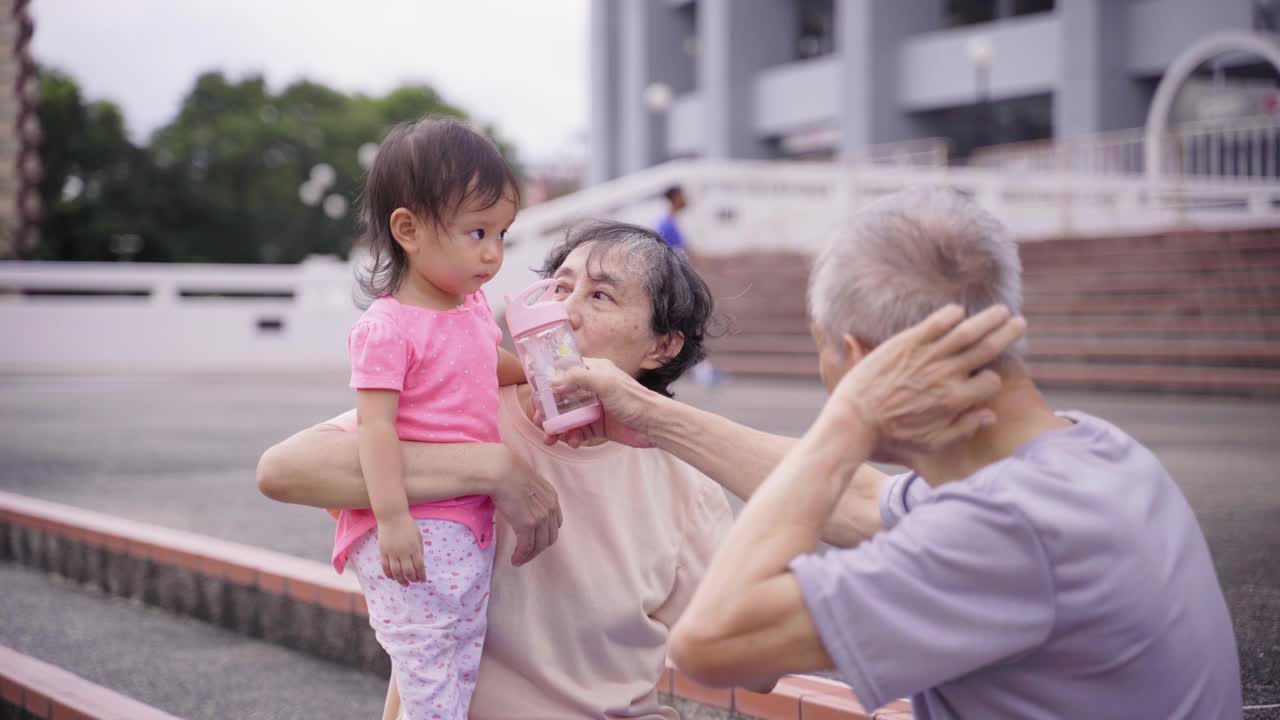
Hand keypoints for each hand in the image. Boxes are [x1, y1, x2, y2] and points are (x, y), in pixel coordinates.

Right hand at [377, 512, 424, 585]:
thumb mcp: (418, 536)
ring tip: (405, 583)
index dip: (421, 575)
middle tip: (414, 582)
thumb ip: (419, 550)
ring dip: (401, 580)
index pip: (419, 566)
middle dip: (412, 579)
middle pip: (408, 571)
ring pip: (396, 572)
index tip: (423, 580)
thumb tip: (419, 564)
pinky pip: (385, 567)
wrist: (392, 517)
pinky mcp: (383, 552)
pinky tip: (393, 578)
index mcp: (414, 547)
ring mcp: (392, 552)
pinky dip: (389, 575)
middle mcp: (403, 552)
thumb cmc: (408, 525)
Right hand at [492, 450, 563, 565]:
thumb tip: (521, 498)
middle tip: (528, 553)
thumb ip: (530, 492)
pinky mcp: (527, 525)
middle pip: (550, 537)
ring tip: (520, 559)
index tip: (537, 539)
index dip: (547, 533)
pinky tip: (515, 560)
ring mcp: (540, 518)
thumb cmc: (507, 471)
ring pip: (539, 545)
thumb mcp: (527, 481)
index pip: (555, 523)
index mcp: (551, 497)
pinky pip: (526, 547)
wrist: (501, 471)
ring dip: (530, 555)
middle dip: (539, 548)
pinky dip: (521, 556)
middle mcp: (549, 508)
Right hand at [543, 358, 653, 448]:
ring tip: (551, 438)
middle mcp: (591, 388)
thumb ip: (578, 378)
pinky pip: (577, 432)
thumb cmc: (634, 399)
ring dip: (556, 428)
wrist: (654, 425)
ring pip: (566, 418)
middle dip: (548, 411)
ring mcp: (593, 409)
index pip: (563, 374)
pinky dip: (571, 437)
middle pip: (561, 399)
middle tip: (540, 422)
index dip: (548, 385)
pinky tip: (572, 442)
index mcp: (593, 371)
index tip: (536, 398)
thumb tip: (552, 382)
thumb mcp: (605, 383)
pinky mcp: (597, 426)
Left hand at [831, 304, 1026, 463]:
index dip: (994, 378)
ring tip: (1001, 310)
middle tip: (1019, 322)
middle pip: (986, 349)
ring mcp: (927, 356)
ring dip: (987, 319)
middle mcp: (946, 374)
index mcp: (956, 399)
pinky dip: (949, 315)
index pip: (990, 382)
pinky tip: (958, 311)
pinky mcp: (906, 343)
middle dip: (1006, 334)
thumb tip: (991, 415)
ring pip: (966, 332)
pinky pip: (934, 324)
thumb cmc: (892, 436)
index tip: (991, 375)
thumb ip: (964, 428)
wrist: (854, 420)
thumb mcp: (932, 442)